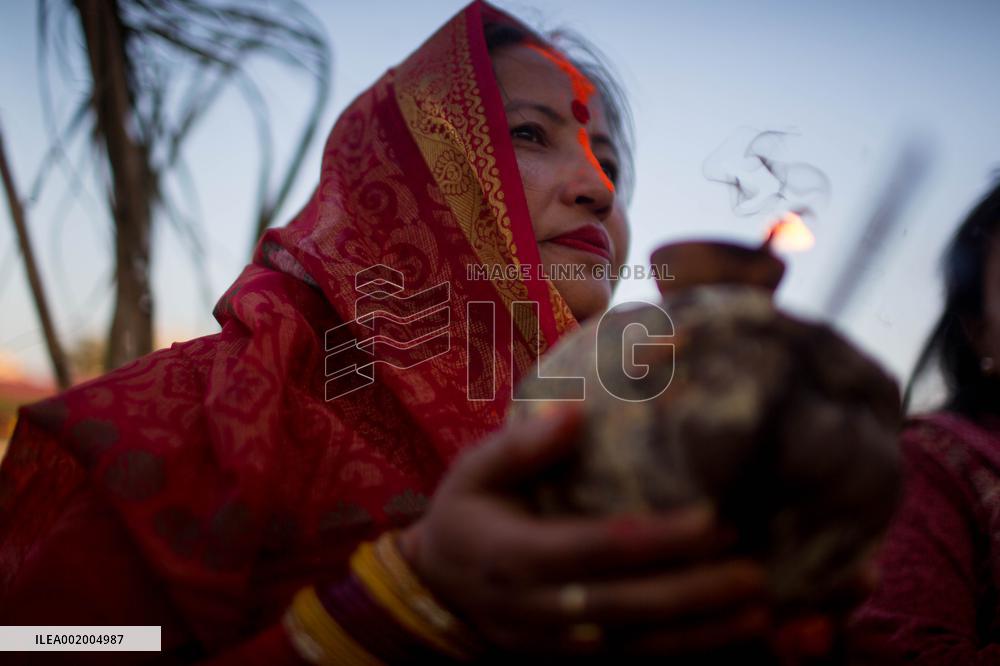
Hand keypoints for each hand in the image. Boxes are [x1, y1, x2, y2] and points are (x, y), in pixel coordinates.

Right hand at [398, 404, 769, 656]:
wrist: (436, 585)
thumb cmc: (465, 514)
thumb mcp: (474, 469)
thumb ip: (520, 445)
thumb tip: (574, 413)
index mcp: (508, 555)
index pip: (591, 549)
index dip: (653, 541)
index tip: (711, 521)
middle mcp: (531, 609)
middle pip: (622, 605)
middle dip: (692, 591)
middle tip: (752, 570)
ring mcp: (549, 644)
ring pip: (632, 645)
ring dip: (700, 631)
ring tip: (758, 608)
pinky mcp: (565, 661)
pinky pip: (628, 662)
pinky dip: (680, 652)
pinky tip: (727, 636)